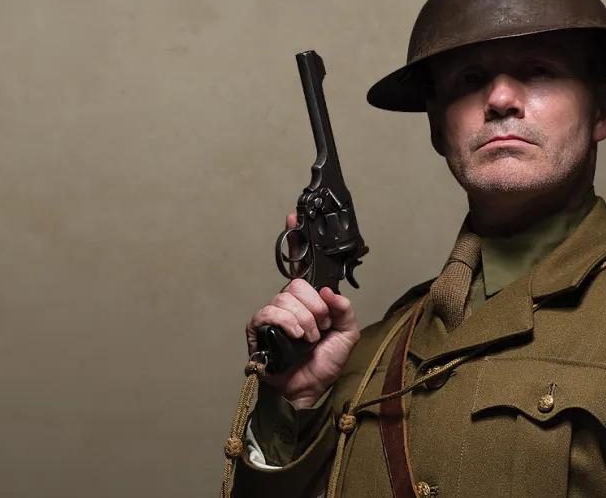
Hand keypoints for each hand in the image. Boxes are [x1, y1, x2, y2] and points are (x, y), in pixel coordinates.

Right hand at [246, 211, 361, 408]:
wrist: (309, 389)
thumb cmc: (324, 363)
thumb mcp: (347, 333)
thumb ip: (345, 310)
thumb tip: (331, 293)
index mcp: (309, 299)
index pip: (300, 264)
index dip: (296, 240)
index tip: (292, 216)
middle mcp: (289, 302)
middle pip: (298, 283)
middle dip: (316, 307)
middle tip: (321, 327)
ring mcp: (273, 313)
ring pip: (286, 298)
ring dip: (306, 320)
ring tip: (310, 338)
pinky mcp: (258, 327)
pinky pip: (271, 312)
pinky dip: (289, 323)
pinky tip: (297, 337)